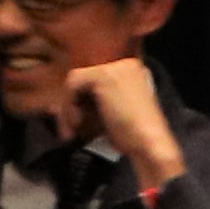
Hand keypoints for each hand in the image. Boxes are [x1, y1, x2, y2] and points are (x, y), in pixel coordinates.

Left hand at [52, 57, 184, 193]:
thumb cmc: (132, 137)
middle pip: (82, 79)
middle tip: (70, 128)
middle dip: (71, 104)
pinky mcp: (104, 76)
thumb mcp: (110, 113)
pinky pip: (72, 85)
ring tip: (73, 129)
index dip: (80, 101)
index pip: (92, 79)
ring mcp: (114, 68)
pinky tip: (77, 123)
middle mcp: (123, 64)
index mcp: (129, 72)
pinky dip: (69, 106)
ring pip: (75, 82)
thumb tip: (60, 104)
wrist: (148, 144)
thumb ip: (92, 102)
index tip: (76, 122)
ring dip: (68, 108)